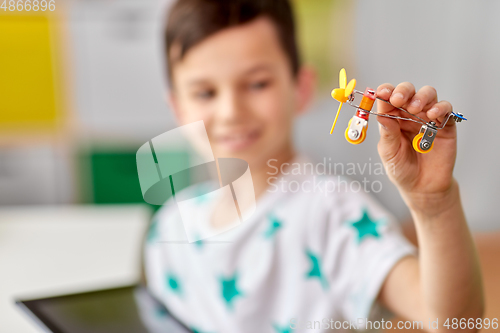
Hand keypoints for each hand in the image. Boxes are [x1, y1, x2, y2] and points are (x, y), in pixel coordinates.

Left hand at [375, 83, 457, 213]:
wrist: (423, 187)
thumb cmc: (402, 169)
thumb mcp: (389, 153)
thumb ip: (388, 134)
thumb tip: (381, 115)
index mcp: (392, 119)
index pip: (388, 99)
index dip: (385, 92)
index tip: (381, 92)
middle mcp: (409, 115)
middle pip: (408, 91)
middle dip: (403, 91)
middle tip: (398, 100)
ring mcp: (428, 118)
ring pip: (427, 95)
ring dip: (421, 97)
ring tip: (415, 109)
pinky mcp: (445, 125)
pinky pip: (445, 109)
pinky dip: (440, 108)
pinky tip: (432, 115)